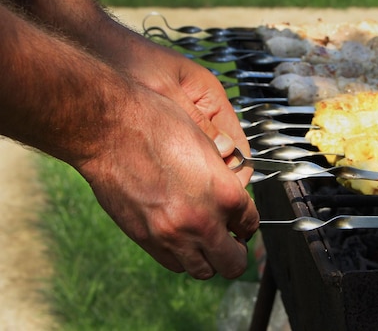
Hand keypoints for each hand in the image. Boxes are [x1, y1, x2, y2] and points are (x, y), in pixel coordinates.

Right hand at [79, 88, 258, 278]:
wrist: (109, 130)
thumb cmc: (156, 125)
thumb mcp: (204, 142)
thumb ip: (222, 173)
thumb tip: (230, 185)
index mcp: (225, 194)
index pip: (250, 225)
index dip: (247, 224)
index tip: (241, 223)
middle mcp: (203, 221)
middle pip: (234, 263)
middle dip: (237, 253)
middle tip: (232, 241)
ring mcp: (172, 235)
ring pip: (203, 271)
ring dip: (209, 259)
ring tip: (205, 242)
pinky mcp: (146, 240)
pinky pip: (173, 263)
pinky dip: (182, 257)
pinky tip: (179, 238)